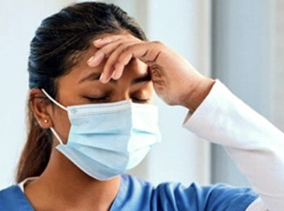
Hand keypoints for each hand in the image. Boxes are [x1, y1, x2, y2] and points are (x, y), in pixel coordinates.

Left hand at [87, 34, 214, 110]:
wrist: (192, 94)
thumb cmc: (177, 93)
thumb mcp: (153, 87)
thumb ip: (142, 82)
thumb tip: (131, 90)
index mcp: (149, 54)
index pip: (125, 47)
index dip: (109, 50)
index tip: (95, 60)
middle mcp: (150, 47)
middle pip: (121, 42)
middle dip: (104, 51)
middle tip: (91, 62)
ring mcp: (153, 46)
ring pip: (124, 46)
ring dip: (110, 60)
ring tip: (104, 75)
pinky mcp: (156, 49)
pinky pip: (131, 50)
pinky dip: (121, 61)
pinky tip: (115, 74)